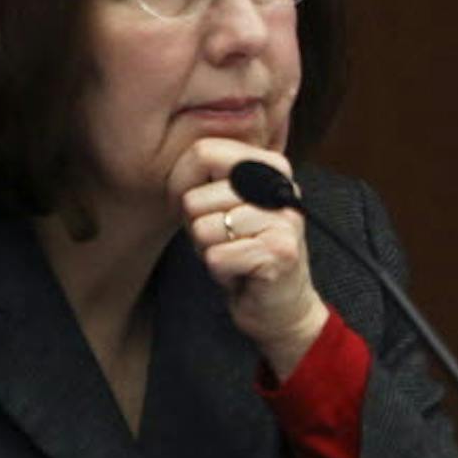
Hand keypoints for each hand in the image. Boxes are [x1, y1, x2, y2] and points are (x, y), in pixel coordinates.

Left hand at [173, 137, 328, 378]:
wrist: (282, 306)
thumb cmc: (245, 251)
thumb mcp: (226, 204)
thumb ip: (207, 178)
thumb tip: (172, 167)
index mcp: (271, 165)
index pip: (204, 152)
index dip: (182, 182)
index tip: (197, 209)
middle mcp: (283, 186)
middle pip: (196, 198)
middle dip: (197, 227)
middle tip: (226, 240)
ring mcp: (284, 219)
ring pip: (203, 229)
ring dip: (209, 251)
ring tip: (234, 256)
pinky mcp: (279, 253)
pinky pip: (215, 257)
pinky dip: (220, 272)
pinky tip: (241, 273)